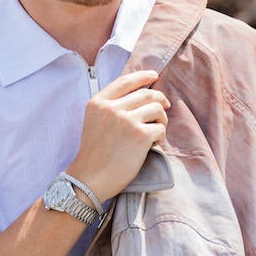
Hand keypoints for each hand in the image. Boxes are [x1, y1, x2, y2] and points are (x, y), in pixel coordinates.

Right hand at [69, 69, 169, 202]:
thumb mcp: (95, 121)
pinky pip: (160, 128)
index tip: (154, 76)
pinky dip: (160, 136)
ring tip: (156, 132)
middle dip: (159, 99)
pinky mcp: (140, 136)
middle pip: (146, 93)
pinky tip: (153, 144)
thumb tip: (141, 94)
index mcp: (98, 103)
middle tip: (164, 107)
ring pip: (157, 108)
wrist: (90, 179)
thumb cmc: (95, 155)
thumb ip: (111, 107)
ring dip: (161, 119)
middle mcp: (111, 108)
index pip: (125, 81)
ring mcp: (126, 121)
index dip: (143, 76)